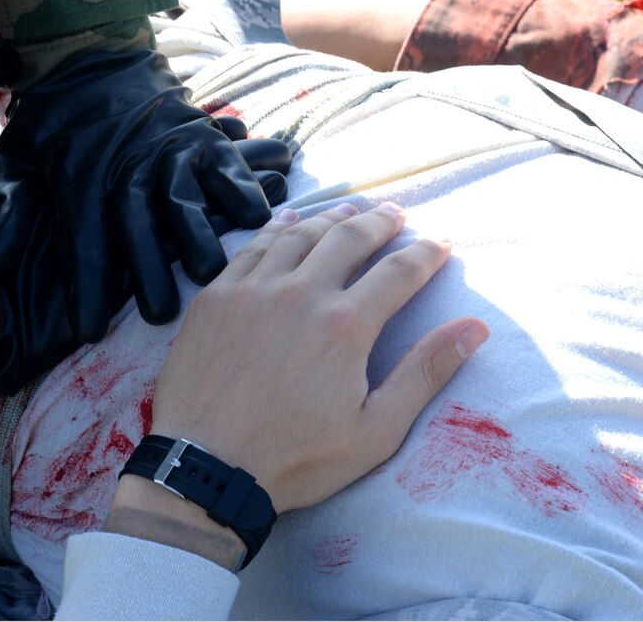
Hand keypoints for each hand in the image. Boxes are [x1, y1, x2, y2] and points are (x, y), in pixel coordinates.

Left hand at [0, 49, 291, 342]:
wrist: (88, 52)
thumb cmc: (52, 119)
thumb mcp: (14, 158)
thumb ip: (8, 210)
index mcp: (78, 178)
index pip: (80, 241)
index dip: (85, 288)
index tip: (88, 332)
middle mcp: (125, 165)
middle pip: (136, 223)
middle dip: (148, 271)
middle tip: (161, 315)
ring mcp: (165, 146)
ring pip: (183, 194)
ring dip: (200, 233)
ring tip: (215, 270)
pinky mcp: (198, 131)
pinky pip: (225, 161)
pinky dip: (242, 185)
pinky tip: (259, 216)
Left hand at [150, 202, 488, 512]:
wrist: (204, 467)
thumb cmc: (293, 459)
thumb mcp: (374, 431)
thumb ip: (424, 373)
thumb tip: (474, 329)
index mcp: (346, 324)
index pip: (399, 271)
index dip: (427, 253)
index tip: (442, 243)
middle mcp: (300, 292)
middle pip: (349, 238)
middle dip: (380, 222)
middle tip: (396, 213)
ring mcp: (252, 289)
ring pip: (299, 235)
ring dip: (330, 218)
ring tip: (350, 210)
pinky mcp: (215, 296)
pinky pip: (251, 247)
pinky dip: (276, 228)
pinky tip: (287, 222)